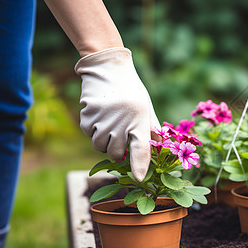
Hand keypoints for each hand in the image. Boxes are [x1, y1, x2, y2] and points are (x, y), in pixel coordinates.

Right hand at [75, 47, 159, 180]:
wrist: (108, 68)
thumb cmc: (131, 90)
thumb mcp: (146, 107)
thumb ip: (151, 129)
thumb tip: (159, 148)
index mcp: (139, 121)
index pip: (141, 151)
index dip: (140, 167)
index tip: (139, 179)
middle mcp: (121, 123)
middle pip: (116, 154)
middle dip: (118, 151)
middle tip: (120, 137)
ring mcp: (103, 121)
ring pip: (100, 147)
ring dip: (104, 141)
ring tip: (110, 125)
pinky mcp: (87, 117)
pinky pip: (89, 134)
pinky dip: (93, 130)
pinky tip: (99, 115)